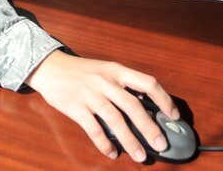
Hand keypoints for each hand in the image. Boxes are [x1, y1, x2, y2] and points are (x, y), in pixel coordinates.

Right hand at [24, 50, 178, 162]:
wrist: (49, 67)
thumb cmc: (80, 71)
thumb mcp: (105, 70)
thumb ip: (123, 84)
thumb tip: (146, 103)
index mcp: (116, 70)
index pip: (147, 82)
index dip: (164, 99)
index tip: (173, 115)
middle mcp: (105, 81)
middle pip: (133, 105)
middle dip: (149, 127)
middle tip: (161, 144)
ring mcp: (90, 94)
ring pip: (115, 119)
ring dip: (130, 140)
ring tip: (139, 156)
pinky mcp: (75, 107)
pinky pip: (93, 129)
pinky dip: (104, 144)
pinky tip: (112, 153)